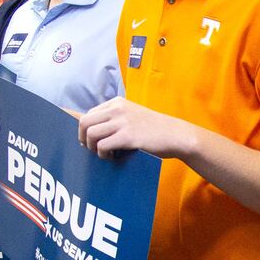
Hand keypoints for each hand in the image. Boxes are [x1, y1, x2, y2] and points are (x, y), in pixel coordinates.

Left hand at [78, 97, 194, 158]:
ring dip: (93, 147)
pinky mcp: (128, 136)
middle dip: (83, 138)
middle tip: (91, 149)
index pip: (89, 113)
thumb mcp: (132, 116)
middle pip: (84, 122)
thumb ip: (115, 118)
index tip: (89, 141)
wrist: (175, 135)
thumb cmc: (154, 129)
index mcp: (117, 102)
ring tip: (104, 153)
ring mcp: (122, 122)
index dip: (85, 130)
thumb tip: (92, 131)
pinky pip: (102, 146)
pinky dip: (103, 154)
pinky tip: (113, 157)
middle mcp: (117, 109)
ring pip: (91, 134)